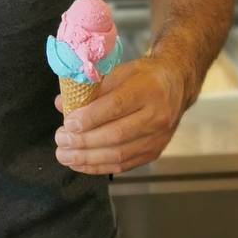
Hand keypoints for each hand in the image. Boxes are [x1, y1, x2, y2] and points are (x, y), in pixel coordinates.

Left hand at [53, 56, 186, 175]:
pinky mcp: (154, 152)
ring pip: (119, 154)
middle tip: (61, 140)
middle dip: (83, 141)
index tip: (68, 123)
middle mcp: (156, 116)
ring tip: (65, 155)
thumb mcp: (121, 71)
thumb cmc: (145, 75)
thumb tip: (62, 103)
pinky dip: (99, 167)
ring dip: (87, 158)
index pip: (116, 106)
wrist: (176, 85)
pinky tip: (80, 164)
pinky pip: (124, 165)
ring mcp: (157, 138)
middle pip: (116, 135)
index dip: (90, 118)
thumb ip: (93, 87)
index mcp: (148, 89)